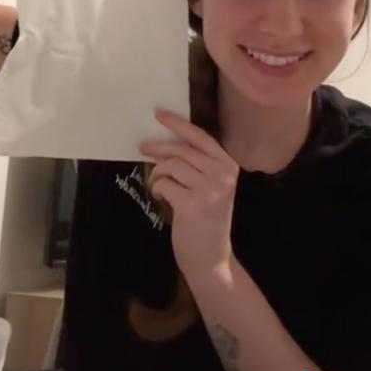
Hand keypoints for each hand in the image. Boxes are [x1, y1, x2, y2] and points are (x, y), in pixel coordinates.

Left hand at [140, 109, 238, 284]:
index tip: (158, 114)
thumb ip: (196, 164)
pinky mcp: (192, 204)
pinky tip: (161, 197)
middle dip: (158, 149)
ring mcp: (209, 189)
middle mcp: (222, 175)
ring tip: (158, 185)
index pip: (200, 137)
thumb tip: (162, 141)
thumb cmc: (206, 219)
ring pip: (170, 166)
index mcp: (228, 166)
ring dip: (157, 174)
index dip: (178, 123)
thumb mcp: (210, 186)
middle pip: (180, 150)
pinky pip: (163, 183)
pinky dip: (157, 188)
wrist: (211, 256)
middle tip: (142, 149)